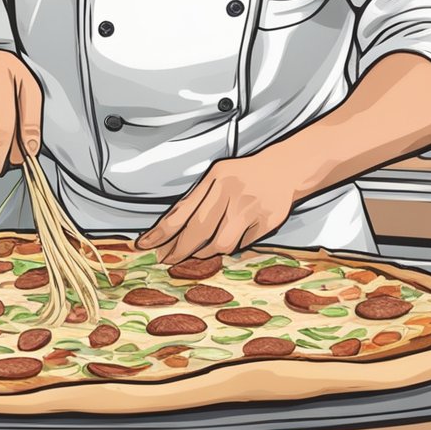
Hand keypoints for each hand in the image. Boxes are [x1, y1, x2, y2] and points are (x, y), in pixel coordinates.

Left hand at [135, 154, 300, 262]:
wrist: (285, 169)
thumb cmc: (244, 175)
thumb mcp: (216, 177)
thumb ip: (195, 200)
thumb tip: (167, 231)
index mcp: (216, 179)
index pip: (182, 211)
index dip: (161, 232)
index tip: (146, 245)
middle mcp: (233, 192)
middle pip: (199, 231)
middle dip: (179, 250)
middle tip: (168, 259)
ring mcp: (251, 208)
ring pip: (221, 244)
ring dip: (206, 252)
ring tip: (200, 250)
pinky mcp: (267, 222)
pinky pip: (242, 245)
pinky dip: (233, 246)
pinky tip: (231, 238)